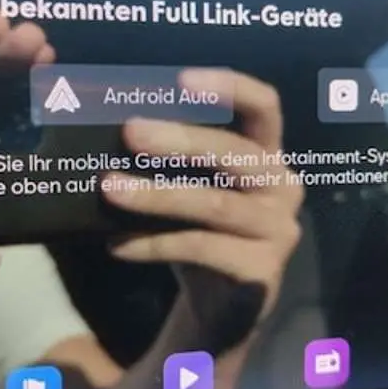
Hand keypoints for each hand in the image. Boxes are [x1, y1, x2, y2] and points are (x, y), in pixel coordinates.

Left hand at [102, 70, 303, 324]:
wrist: (221, 309)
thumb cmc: (200, 232)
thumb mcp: (191, 187)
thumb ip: (171, 158)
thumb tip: (105, 119)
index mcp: (267, 155)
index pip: (264, 107)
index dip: (231, 88)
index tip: (182, 79)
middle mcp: (282, 187)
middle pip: (236, 154)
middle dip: (181, 140)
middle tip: (130, 132)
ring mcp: (277, 231)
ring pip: (214, 205)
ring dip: (157, 195)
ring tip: (109, 188)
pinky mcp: (261, 271)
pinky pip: (201, 249)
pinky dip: (154, 245)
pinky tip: (118, 245)